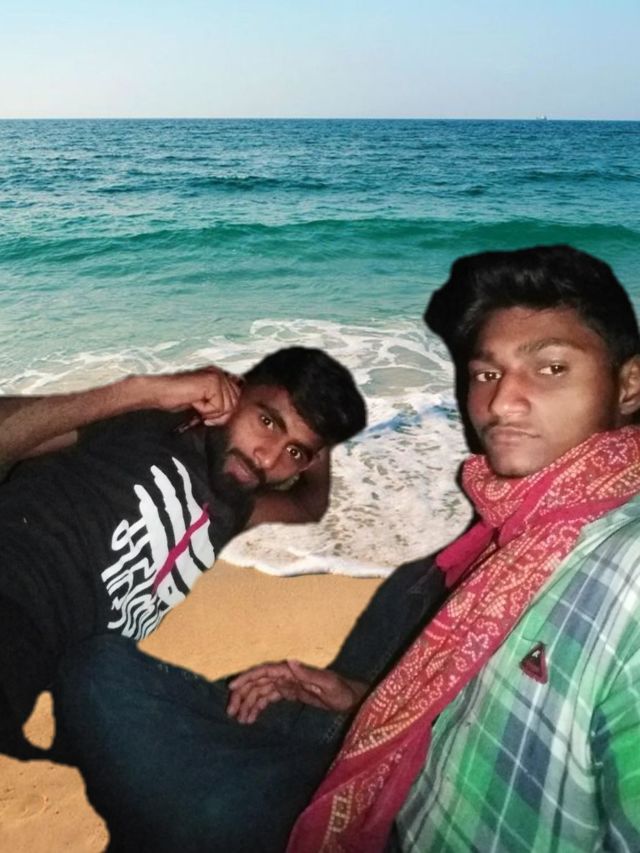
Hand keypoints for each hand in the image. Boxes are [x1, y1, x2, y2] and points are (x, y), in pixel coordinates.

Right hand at [145, 367, 242, 425]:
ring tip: (195, 403)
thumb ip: (218, 401)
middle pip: (234, 404)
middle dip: (218, 414)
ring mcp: (217, 376)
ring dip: (210, 412)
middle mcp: (219, 373)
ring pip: (228, 407)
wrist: (157, 391)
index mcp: (218, 376)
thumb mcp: (202, 401)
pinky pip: (219, 407)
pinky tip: (193, 401)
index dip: (223, 411)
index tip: (207, 414)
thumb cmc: (174, 396)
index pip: (236, 398)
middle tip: (200, 410)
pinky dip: (205, 410)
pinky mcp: (212, 382)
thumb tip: (231, 412)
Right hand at [227, 660, 366, 723]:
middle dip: (243, 695)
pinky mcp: (289, 693)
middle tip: (231, 712)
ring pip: (260, 692)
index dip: (247, 678)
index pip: (264, 672)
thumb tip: (289, 661)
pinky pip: (268, 699)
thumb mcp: (327, 684)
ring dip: (248, 704)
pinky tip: (250, 718)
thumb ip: (308, 674)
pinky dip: (257, 707)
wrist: (350, 700)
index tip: (232, 688)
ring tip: (239, 720)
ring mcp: (287, 684)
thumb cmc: (341, 691)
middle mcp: (287, 675)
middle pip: (258, 682)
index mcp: (292, 671)